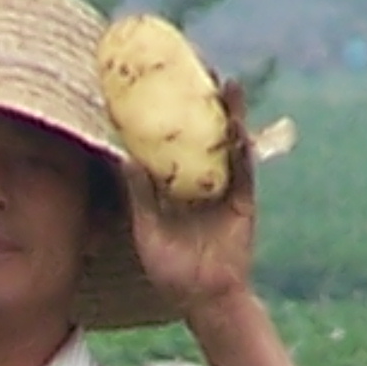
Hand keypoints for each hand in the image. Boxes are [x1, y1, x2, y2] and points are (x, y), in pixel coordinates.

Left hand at [123, 80, 259, 325]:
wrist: (205, 299)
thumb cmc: (171, 271)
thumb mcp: (147, 230)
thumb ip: (139, 195)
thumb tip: (122, 158)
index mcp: (172, 184)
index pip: (169, 140)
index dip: (165, 112)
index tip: (154, 82)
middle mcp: (198, 178)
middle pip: (200, 132)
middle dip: (198, 101)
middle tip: (193, 67)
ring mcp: (223, 185)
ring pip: (225, 141)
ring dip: (226, 112)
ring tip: (223, 83)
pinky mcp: (243, 197)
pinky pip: (244, 166)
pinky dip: (242, 143)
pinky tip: (238, 121)